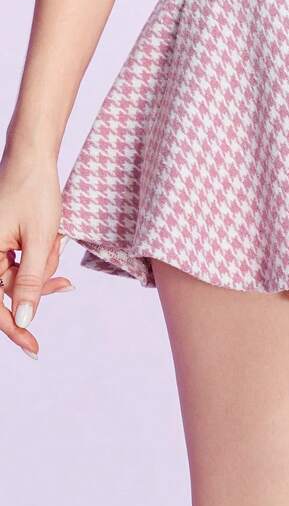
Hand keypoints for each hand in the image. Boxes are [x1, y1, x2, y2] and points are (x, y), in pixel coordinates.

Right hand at [0, 149, 73, 358]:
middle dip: (40, 282)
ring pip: (21, 276)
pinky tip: (51, 236)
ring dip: (43, 263)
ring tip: (53, 236)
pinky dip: (40, 255)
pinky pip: (21, 261)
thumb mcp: (39, 241)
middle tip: (66, 282)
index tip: (35, 348)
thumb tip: (23, 320)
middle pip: (11, 291)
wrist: (33, 158)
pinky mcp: (0, 240)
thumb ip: (31, 283)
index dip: (15, 328)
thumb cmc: (35, 192)